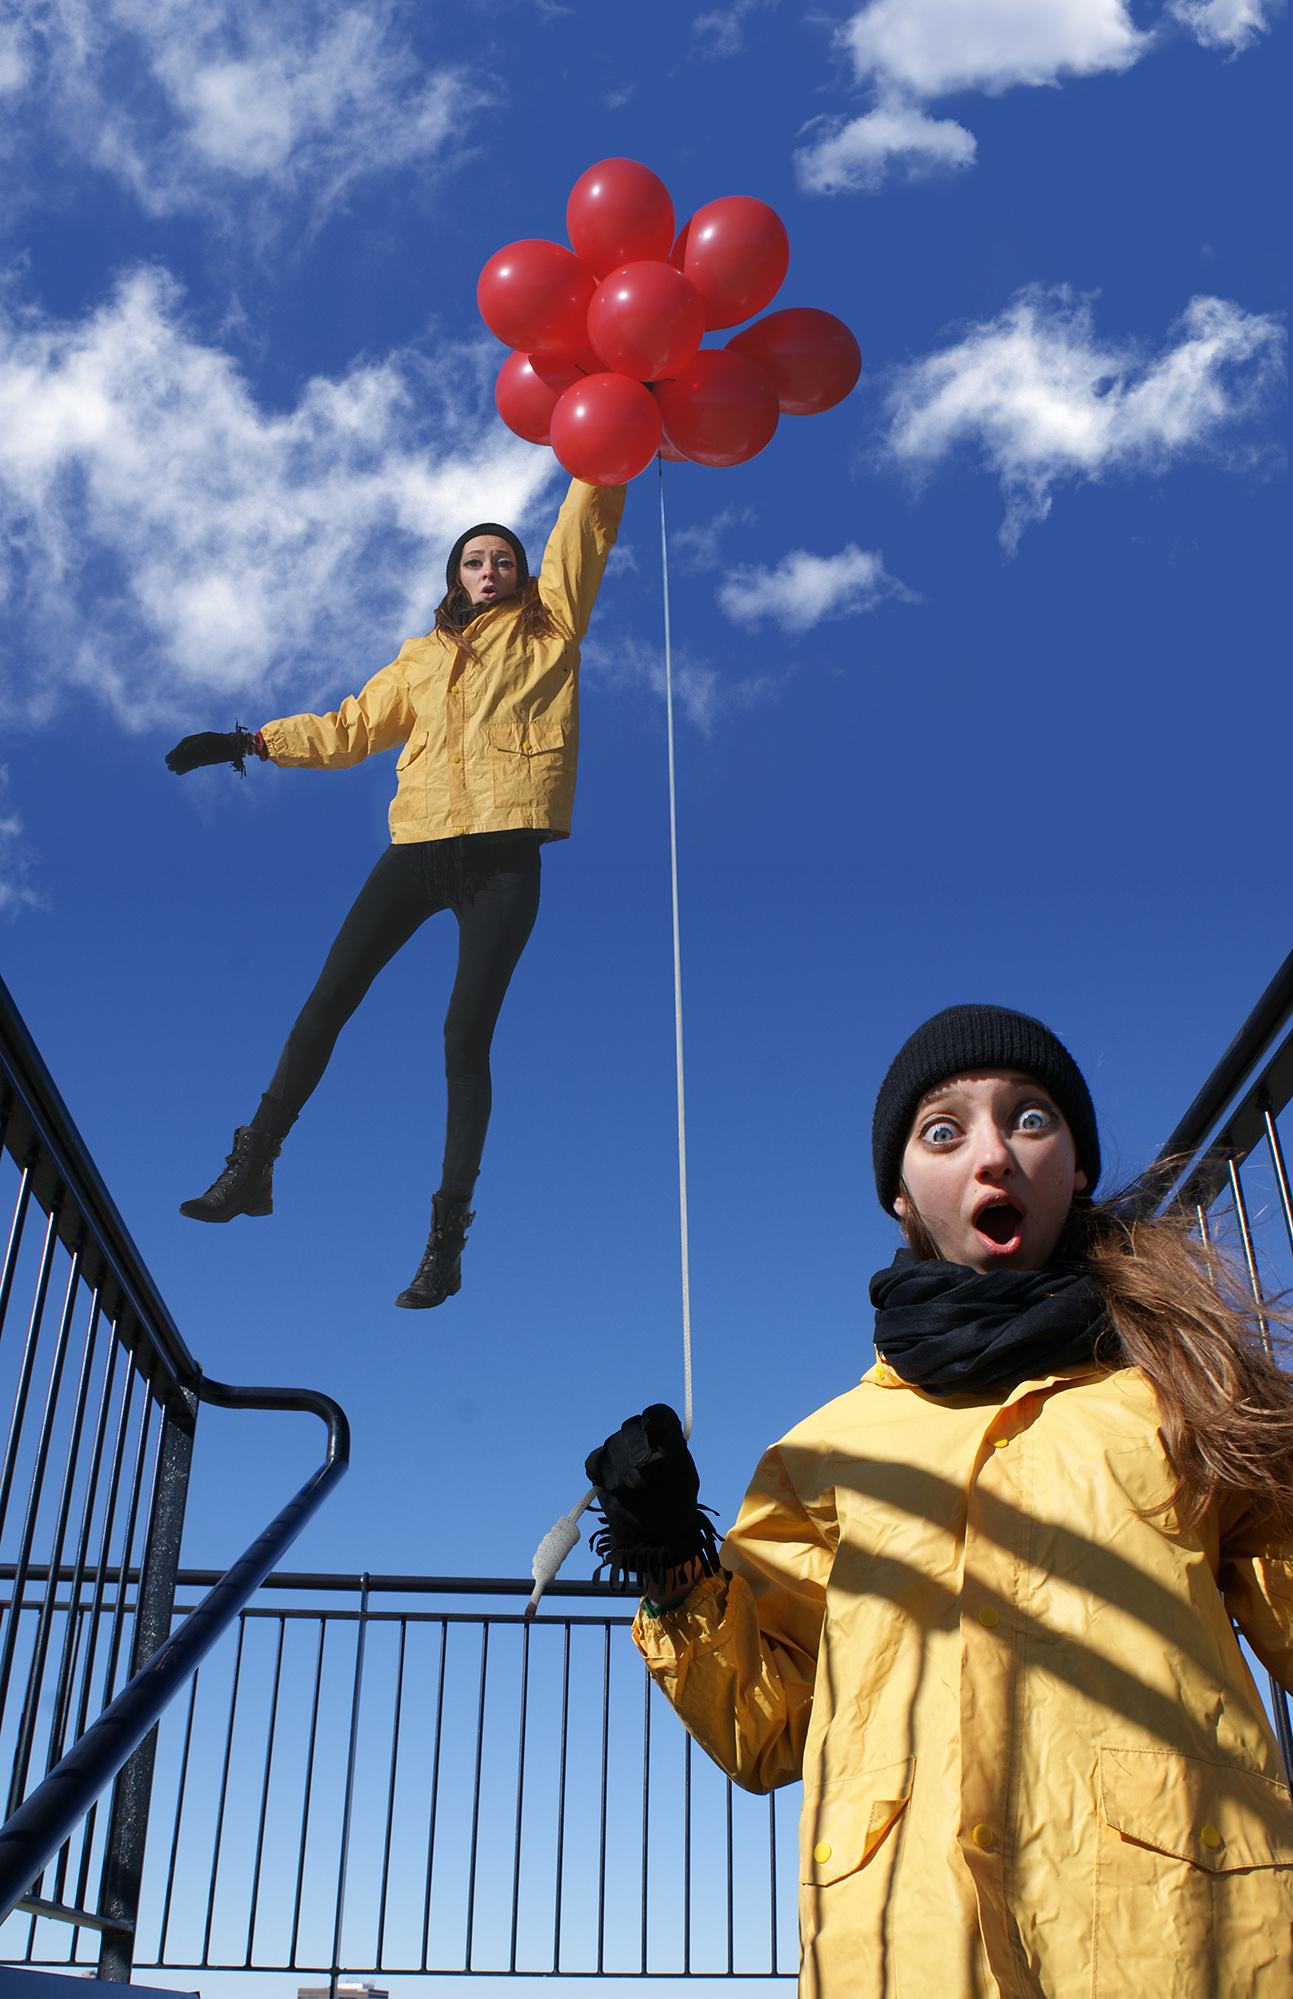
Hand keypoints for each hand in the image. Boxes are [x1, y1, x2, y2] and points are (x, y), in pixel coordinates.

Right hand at [165, 727, 255, 775]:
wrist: (233, 748)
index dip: (177, 750)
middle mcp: (196, 746)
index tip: (172, 755)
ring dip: (179, 764)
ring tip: (171, 769)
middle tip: (167, 763)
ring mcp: (200, 754)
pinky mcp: (203, 761)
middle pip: (183, 752)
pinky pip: (192, 765)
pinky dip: (186, 768)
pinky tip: (179, 772)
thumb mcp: (207, 740)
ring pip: (187, 760)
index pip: (184, 744)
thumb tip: (185, 749)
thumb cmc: (220, 741)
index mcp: (197, 738)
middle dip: (175, 758)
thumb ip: (196, 743)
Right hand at [585, 1404, 718, 1588]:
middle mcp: (642, 1440)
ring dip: (622, 1468)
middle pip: (631, 1426)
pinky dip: (604, 1474)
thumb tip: (659, 1431)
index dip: (653, 1418)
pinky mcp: (602, 1469)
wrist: (657, 1535)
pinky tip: (618, 1490)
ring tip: (636, 1488)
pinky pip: (595, 1462)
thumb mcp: (685, 1478)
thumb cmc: (676, 1504)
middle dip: (635, 1447)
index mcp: (667, 1437)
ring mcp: (620, 1454)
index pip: (658, 1414)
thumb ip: (675, 1452)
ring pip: (611, 1444)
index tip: (652, 1428)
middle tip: (644, 1470)